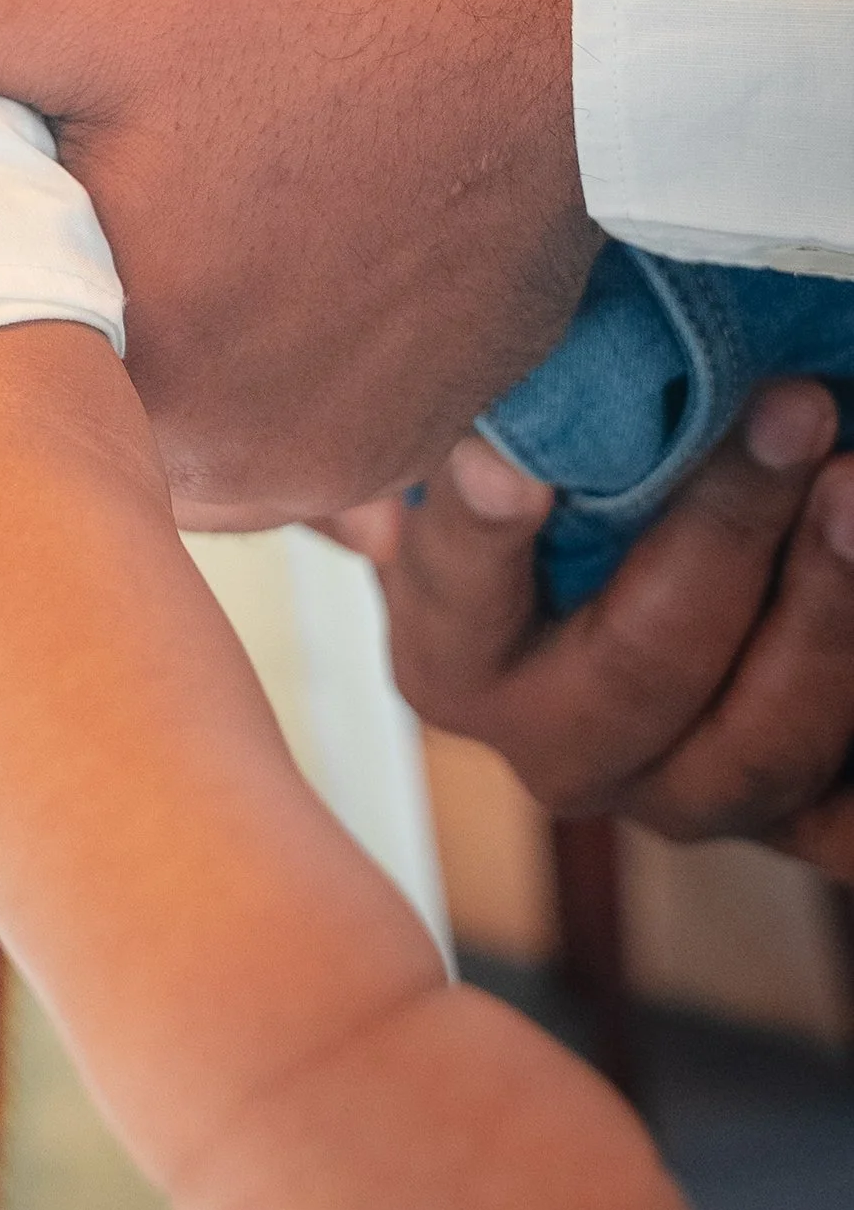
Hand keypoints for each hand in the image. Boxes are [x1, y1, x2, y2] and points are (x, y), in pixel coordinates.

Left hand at [0, 0, 596, 521]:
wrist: (588, 44)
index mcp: (116, 377)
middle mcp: (212, 477)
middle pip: (38, 389)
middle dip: (0, 289)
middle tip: (18, 167)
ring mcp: (313, 482)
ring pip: (136, 406)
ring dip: (111, 318)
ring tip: (135, 188)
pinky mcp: (386, 454)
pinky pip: (240, 412)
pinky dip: (211, 335)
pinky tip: (232, 227)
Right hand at [338, 397, 853, 873]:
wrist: (629, 609)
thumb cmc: (547, 490)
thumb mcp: (475, 451)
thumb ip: (447, 430)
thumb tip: (400, 387)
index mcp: (451, 657)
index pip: (458, 586)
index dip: (482, 531)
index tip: (505, 462)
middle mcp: (556, 749)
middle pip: (640, 666)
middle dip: (725, 529)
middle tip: (791, 407)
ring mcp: (679, 796)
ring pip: (759, 745)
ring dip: (825, 610)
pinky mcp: (792, 822)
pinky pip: (847, 821)